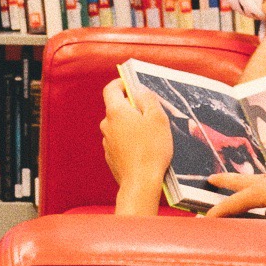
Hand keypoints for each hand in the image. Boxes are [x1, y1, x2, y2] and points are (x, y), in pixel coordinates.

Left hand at [101, 77, 173, 216]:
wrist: (141, 183)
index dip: (121, 83)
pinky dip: (130, 140)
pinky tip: (145, 149)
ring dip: (132, 125)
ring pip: (119, 126)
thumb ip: (147, 99)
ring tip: (151, 134)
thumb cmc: (152, 149)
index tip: (133, 84)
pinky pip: (120, 141)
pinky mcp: (111, 156)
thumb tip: (138, 89)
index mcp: (116, 112)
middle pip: (117, 108)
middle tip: (151, 112)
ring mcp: (107, 141)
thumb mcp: (157, 118)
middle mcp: (107, 125)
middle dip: (132, 107)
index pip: (111, 89)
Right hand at [204, 157, 265, 220]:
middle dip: (224, 182)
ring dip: (243, 184)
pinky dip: (265, 191)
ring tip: (238, 188)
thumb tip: (259, 239)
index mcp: (261, 191)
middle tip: (211, 179)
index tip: (203, 219)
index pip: (232, 203)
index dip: (217, 213)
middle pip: (239, 181)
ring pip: (255, 181)